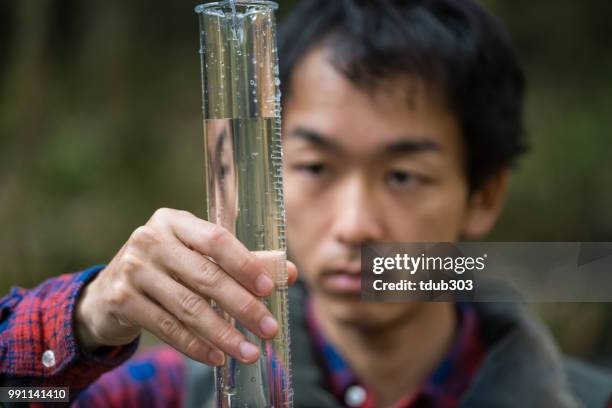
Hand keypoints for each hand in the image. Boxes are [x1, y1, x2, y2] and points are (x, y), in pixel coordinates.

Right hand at [75, 208, 297, 366]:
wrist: (108, 290)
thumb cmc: (167, 267)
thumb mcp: (197, 255)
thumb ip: (241, 261)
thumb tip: (288, 273)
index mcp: (174, 221)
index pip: (216, 239)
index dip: (245, 264)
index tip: (268, 288)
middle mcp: (150, 240)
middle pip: (206, 277)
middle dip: (243, 306)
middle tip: (269, 328)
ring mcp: (133, 269)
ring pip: (188, 307)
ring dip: (224, 334)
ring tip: (249, 352)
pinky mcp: (122, 300)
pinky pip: (168, 328)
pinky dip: (196, 345)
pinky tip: (217, 357)